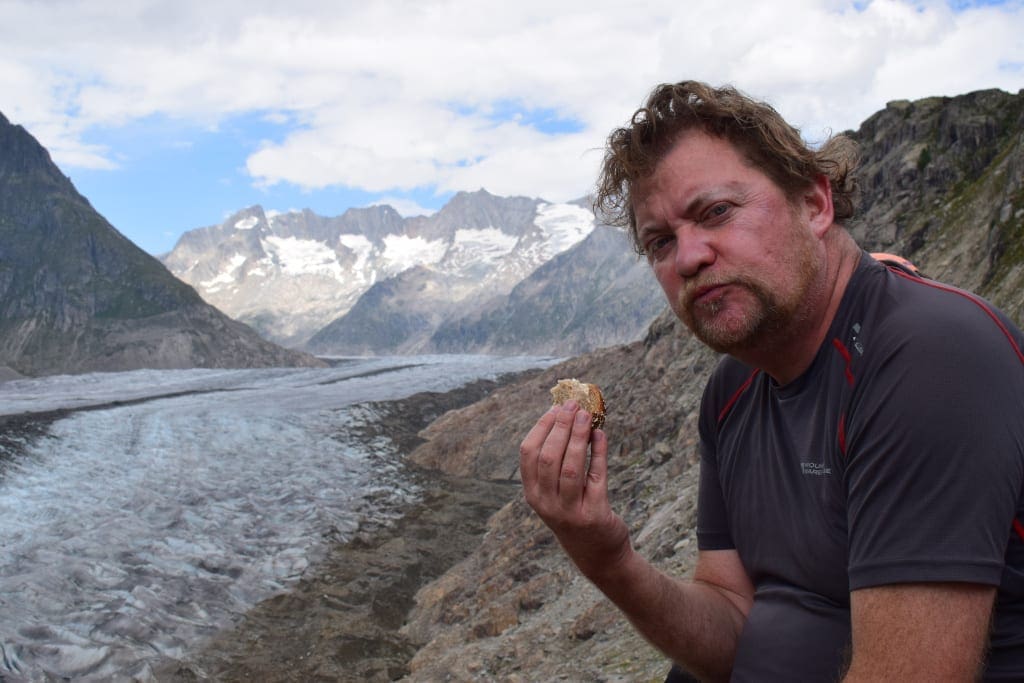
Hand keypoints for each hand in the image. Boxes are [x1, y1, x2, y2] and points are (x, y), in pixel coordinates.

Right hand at [519, 400, 630, 577]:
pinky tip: (601, 435)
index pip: (528, 453)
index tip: (555, 407)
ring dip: (578, 436)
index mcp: (533, 494)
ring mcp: (570, 511)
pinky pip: (596, 475)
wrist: (597, 554)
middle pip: (548, 456)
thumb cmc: (575, 513)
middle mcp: (546, 503)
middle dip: (561, 426)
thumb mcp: (555, 493)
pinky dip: (598, 452)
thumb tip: (567, 417)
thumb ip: (556, 462)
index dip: (541, 427)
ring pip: (570, 466)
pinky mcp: (594, 514)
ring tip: (587, 416)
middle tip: (573, 405)